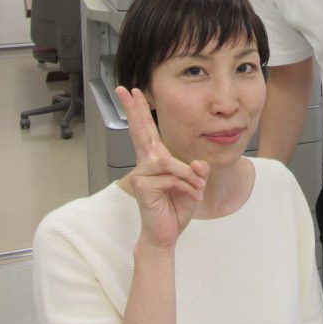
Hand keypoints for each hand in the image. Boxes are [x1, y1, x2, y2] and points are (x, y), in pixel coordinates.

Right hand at [115, 86, 208, 249]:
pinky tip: (191, 196)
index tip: (131, 91)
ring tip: (197, 188)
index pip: (147, 130)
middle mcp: (147, 162)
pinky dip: (186, 186)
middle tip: (124, 90)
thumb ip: (197, 171)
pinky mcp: (144, 186)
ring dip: (189, 176)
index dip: (139, 111)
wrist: (167, 233)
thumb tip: (198, 164)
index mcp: (156, 158)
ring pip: (169, 162)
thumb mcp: (194, 184)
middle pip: (140, 131)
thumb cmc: (176, 207)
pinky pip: (171, 177)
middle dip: (134, 109)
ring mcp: (143, 173)